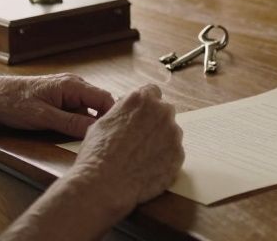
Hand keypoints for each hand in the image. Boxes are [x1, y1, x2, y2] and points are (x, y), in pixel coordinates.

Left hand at [0, 74, 113, 136]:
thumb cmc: (11, 102)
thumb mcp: (43, 117)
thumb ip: (71, 123)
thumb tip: (95, 130)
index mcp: (72, 85)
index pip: (105, 99)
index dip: (113, 117)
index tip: (115, 135)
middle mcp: (73, 86)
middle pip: (99, 105)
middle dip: (101, 123)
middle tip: (103, 143)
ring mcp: (66, 93)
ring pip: (88, 111)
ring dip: (87, 125)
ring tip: (89, 142)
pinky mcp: (59, 101)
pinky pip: (76, 113)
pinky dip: (77, 124)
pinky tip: (73, 135)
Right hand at [69, 83, 184, 209]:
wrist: (104, 184)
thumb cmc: (97, 154)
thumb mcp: (103, 122)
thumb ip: (122, 112)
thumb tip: (127, 113)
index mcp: (141, 99)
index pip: (152, 92)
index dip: (145, 106)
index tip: (142, 115)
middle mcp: (161, 111)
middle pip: (164, 111)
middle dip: (155, 122)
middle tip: (140, 139)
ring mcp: (173, 133)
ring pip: (171, 133)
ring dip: (161, 140)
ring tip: (141, 157)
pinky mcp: (178, 154)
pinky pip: (174, 153)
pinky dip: (164, 159)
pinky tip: (148, 168)